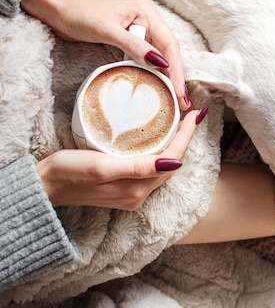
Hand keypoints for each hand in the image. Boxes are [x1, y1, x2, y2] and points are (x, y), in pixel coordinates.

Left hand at [21, 0, 191, 109]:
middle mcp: (148, 18)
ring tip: (173, 97)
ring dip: (166, 76)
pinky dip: (153, 71)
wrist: (56, 8)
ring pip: (160, 55)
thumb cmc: (79, 13)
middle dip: (175, 76)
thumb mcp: (108, 30)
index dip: (176, 69)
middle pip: (168, 51)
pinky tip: (157, 84)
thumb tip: (160, 64)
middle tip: (182, 101)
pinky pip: (147, 56)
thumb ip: (135, 46)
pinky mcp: (130, 38)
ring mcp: (140, 29)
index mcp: (147, 11)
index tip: (180, 91)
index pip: (169, 44)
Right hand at [36, 109, 205, 210]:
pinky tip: (158, 140)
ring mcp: (132, 194)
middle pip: (172, 163)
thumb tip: (174, 162)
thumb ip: (137, 168)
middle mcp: (139, 194)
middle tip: (190, 115)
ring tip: (179, 124)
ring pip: (162, 166)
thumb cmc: (68, 172)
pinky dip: (159, 153)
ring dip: (173, 146)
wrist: (44, 188)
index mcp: (137, 188)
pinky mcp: (123, 190)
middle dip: (184, 139)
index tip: (195, 114)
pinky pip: (150, 170)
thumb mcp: (101, 166)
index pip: (173, 158)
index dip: (186, 136)